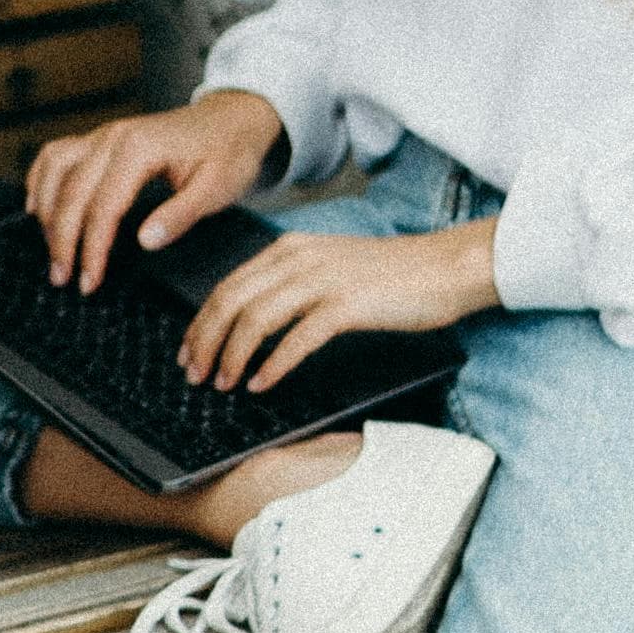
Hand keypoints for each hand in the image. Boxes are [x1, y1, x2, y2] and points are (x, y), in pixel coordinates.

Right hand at [27, 90, 285, 294]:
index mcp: (139, 149)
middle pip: (70, 192)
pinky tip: (38, 209)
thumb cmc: (229, 152)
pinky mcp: (101, 139)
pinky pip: (56, 155)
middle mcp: (113, 137)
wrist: (235, 118)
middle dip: (62, 240)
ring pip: (54, 171)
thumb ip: (180, 215)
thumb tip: (145, 241)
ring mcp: (103, 135)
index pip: (102, 207)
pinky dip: (41, 181)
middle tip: (62, 279)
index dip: (92, 248)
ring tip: (53, 253)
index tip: (89, 281)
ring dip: (47, 214)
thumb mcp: (217, 188)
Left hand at [180, 218, 498, 392]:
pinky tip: (261, 384)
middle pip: (231, 302)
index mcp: (289, 248)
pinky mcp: (346, 305)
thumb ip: (292, 285)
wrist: (445, 266)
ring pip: (255, 319)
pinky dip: (272, 365)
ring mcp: (322, 279)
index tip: (188, 352)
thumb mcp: (330, 268)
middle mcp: (298, 259)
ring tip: (222, 384)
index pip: (227, 285)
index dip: (200, 323)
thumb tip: (253, 323)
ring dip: (232, 356)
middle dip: (206, 342)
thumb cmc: (392, 276)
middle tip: (195, 375)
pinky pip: (296, 338)